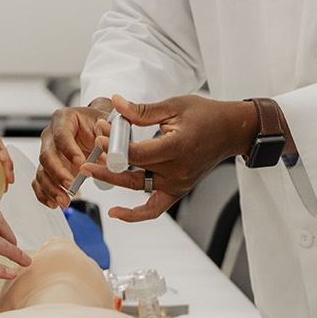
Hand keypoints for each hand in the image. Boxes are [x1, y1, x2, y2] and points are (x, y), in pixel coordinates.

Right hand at [31, 98, 112, 209]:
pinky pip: (40, 181)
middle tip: (70, 185)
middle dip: (57, 173)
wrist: (95, 129)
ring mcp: (48, 152)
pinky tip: (54, 203)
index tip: (81, 163)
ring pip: (42, 171)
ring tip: (64, 201)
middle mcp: (51, 135)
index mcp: (64, 119)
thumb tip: (109, 151)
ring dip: (51, 188)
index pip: (61, 134)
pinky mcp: (49, 167)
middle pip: (46, 154)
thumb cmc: (99, 124)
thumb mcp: (108, 124)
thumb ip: (109, 135)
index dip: (69, 149)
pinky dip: (44, 193)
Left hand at [80, 94, 257, 222]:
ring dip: (114, 179)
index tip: (101, 131)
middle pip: (134, 172)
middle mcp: (178, 171)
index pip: (137, 153)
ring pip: (139, 188)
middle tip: (86, 155)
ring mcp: (179, 184)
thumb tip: (115, 103)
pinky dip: (135, 214)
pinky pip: (154, 209)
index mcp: (178, 148)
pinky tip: (116, 212)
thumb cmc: (205, 115)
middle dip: (107, 161)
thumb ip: (142, 110)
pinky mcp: (178, 190)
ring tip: (91, 170)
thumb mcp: (173, 106)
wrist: (230, 131)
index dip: (115, 145)